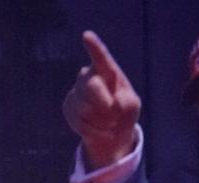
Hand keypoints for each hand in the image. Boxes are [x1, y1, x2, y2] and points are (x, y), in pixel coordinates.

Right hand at [63, 31, 140, 166]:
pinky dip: (94, 130)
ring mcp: (76, 91)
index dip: (94, 46)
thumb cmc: (123, 109)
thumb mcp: (131, 105)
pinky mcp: (68, 106)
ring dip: (102, 121)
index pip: (100, 56)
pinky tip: (100, 130)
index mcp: (106, 69)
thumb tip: (107, 107)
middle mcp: (88, 75)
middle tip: (115, 115)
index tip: (87, 35)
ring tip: (110, 123)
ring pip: (85, 108)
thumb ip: (123, 103)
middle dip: (105, 104)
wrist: (109, 127)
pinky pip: (80, 122)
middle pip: (92, 87)